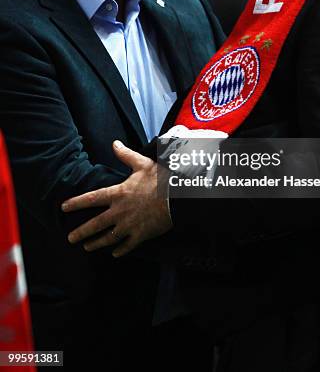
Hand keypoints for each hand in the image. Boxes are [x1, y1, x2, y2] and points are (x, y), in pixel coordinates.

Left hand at [61, 140, 171, 256]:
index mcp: (118, 193)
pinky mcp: (141, 235)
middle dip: (81, 232)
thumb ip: (126, 155)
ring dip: (96, 243)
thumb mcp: (142, 163)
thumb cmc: (161, 179)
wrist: (178, 197)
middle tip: (70, 238)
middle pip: (95, 224)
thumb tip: (115, 143)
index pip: (92, 199)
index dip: (76, 203)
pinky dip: (120, 250)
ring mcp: (130, 225)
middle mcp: (120, 212)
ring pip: (108, 238)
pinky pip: (127, 246)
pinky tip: (115, 253)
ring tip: (87, 247)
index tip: (64, 207)